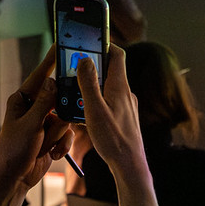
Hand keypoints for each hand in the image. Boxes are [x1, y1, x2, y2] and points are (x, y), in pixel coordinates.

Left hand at [0, 45, 73, 188]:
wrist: (16, 178)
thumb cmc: (15, 151)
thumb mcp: (30, 126)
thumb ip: (44, 103)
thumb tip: (52, 81)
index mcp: (21, 100)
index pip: (39, 76)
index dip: (51, 61)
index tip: (61, 44)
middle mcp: (33, 108)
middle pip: (59, 100)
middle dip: (58, 119)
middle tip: (51, 128)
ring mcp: (43, 121)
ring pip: (65, 119)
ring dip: (57, 136)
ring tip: (45, 146)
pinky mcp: (51, 134)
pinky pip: (67, 134)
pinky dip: (61, 145)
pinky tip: (52, 154)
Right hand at [77, 44, 164, 205]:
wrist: (129, 166)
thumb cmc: (113, 140)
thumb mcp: (95, 110)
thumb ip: (88, 83)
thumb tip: (84, 59)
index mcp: (120, 87)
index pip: (116, 54)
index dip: (104, 43)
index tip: (89, 39)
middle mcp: (126, 94)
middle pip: (110, 70)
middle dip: (92, 67)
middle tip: (75, 67)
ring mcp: (127, 107)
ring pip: (107, 88)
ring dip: (92, 87)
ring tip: (76, 94)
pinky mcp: (124, 119)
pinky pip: (108, 103)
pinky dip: (96, 103)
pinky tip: (85, 115)